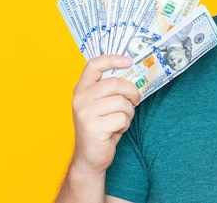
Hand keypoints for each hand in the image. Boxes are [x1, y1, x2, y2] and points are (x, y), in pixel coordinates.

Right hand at [71, 55, 139, 174]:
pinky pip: (122, 118)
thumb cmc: (101, 128)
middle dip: (132, 91)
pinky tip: (116, 130)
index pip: (94, 65)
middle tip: (136, 100)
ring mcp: (85, 113)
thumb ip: (111, 90)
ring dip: (129, 112)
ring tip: (121, 120)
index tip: (128, 60)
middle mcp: (80, 99)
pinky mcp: (93, 127)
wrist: (90, 157)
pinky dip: (125, 124)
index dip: (112, 59)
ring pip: (122, 102)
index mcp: (81, 90)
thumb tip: (134, 75)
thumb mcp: (102, 105)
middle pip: (115, 83)